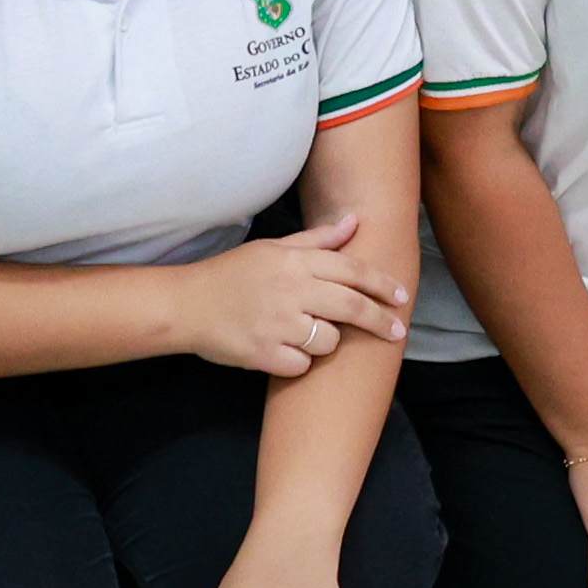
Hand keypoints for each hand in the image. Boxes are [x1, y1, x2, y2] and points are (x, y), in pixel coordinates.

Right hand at [170, 215, 408, 375]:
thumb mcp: (272, 249)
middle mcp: (289, 290)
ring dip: (327, 342)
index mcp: (293, 262)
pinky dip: (299, 362)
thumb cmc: (232, 274)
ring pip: (329, 341)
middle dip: (379, 320)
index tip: (402, 296)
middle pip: (351, 307)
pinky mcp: (263, 354)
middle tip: (396, 331)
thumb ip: (316, 239)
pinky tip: (284, 351)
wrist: (185, 305)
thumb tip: (354, 222)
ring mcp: (276, 324)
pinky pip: (302, 365)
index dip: (381, 283)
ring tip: (307, 335)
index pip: (351, 269)